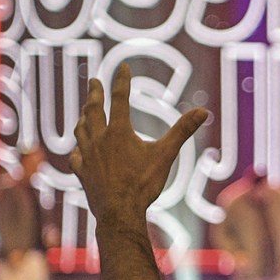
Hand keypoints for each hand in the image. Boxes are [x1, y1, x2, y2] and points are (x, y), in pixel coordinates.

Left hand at [71, 63, 208, 227]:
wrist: (119, 212)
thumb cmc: (143, 184)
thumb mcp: (166, 155)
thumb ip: (182, 131)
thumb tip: (203, 111)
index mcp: (119, 131)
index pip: (120, 98)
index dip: (122, 80)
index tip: (122, 66)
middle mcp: (99, 139)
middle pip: (93, 109)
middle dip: (94, 93)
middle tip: (94, 81)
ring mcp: (87, 156)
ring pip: (81, 130)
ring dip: (83, 117)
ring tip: (85, 111)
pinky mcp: (82, 172)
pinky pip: (76, 156)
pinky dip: (78, 149)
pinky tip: (79, 150)